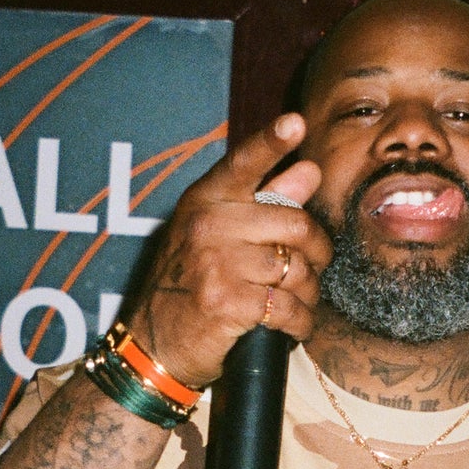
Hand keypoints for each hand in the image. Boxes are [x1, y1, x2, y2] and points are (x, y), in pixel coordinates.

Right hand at [125, 113, 332, 390]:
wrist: (152, 345)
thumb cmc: (188, 285)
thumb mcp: (215, 235)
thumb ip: (265, 201)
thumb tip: (310, 170)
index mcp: (205, 201)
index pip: (243, 163)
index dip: (271, 143)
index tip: (295, 124)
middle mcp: (208, 225)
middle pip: (296, 224)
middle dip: (316, 252)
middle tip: (312, 268)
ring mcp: (216, 264)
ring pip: (297, 269)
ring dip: (308, 293)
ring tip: (298, 301)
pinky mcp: (227, 303)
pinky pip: (288, 307)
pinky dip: (300, 321)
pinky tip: (295, 325)